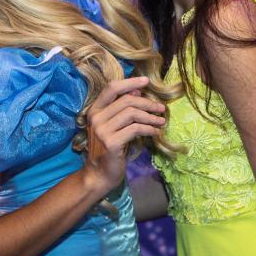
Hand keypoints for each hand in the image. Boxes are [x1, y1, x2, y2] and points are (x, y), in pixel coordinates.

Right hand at [81, 77, 165, 196]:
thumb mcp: (112, 126)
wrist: (99, 174)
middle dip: (147, 103)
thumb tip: (137, 91)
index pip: (111, 88)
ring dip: (151, 117)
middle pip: (126, 101)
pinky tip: (155, 132)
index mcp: (94, 110)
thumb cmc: (107, 149)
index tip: (146, 81)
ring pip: (132, 114)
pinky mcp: (112, 143)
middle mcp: (96, 118)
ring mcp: (102, 131)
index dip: (130, 82)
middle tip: (161, 108)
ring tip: (161, 121)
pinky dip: (149, 129)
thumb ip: (120, 109)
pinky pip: (135, 129)